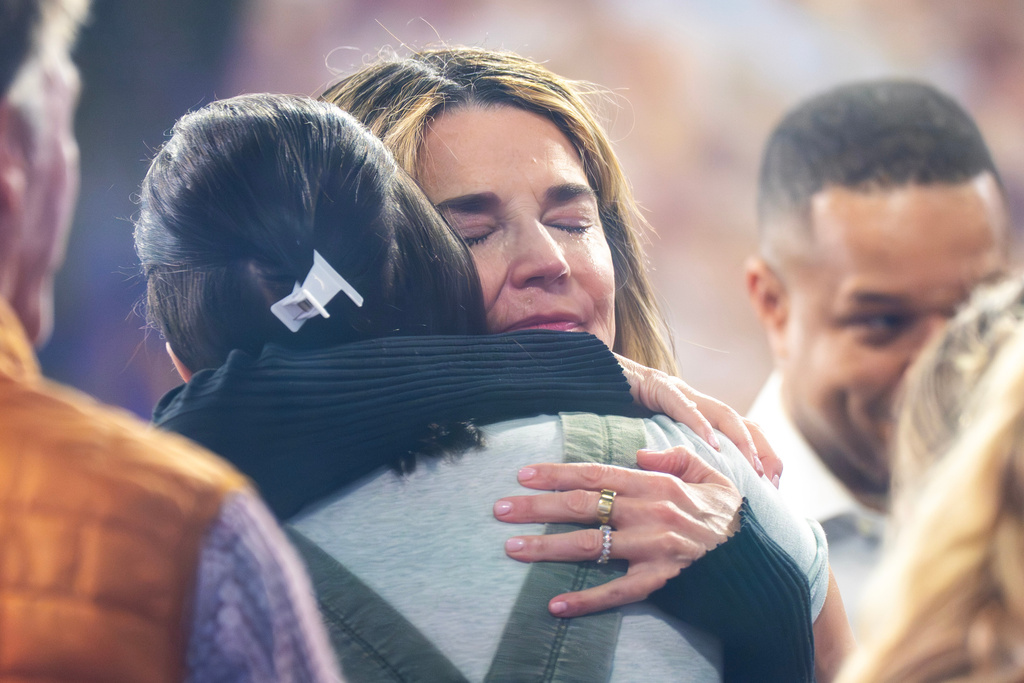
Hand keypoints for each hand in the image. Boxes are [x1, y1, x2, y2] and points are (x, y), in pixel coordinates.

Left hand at [494, 446, 741, 617]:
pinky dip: (585, 600)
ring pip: (590, 545)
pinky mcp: (660, 580)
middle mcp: (650, 512)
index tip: (523, 473)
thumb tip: (638, 451)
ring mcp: (653, 547)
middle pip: (582, 505)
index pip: (596, 473)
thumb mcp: (711, 472)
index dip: (556, 473)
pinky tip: (554, 605)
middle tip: (499, 509)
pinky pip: (616, 592)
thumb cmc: (732, 513)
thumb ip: (674, 456)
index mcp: (657, 482)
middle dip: (536, 507)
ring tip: (511, 548)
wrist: (762, 558)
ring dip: (546, 547)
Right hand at [614, 353, 781, 486]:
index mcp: (700, 414)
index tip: (773, 486)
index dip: (763, 454)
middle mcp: (698, 402)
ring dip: (743, 443)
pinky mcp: (660, 386)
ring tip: (754, 468)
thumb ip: (675, 456)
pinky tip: (711, 445)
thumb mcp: (656, 438)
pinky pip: (684, 405)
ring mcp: (681, 392)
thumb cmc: (623, 409)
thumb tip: (690, 491)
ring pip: (725, 414)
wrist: (598, 375)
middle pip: (745, 423)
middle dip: (764, 451)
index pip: (743, 431)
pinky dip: (699, 425)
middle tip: (772, 482)